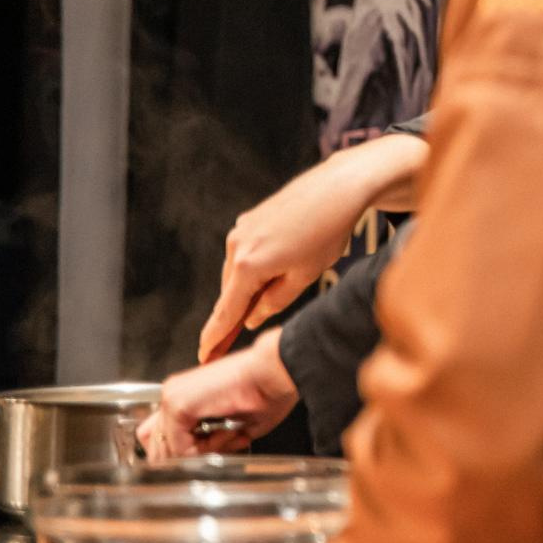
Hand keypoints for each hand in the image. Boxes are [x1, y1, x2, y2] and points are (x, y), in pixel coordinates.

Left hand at [139, 329, 299, 461]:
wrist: (277, 369)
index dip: (190, 450)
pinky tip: (228, 431)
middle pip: (154, 444)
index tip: (221, 445)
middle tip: (221, 444)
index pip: (161, 435)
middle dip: (188, 455)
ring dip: (197, 453)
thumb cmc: (269, 389)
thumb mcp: (234, 421)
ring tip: (227, 436)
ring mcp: (171, 397)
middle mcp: (173, 393)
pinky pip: (180, 448)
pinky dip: (206, 449)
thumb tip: (201, 455)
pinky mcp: (177, 405)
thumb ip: (209, 438)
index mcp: (186, 395)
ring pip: (165, 450)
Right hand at [197, 133, 428, 361]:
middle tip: (241, 334)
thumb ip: (274, 301)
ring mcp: (241, 229)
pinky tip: (280, 263)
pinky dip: (255, 265)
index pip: (225, 311)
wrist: (337, 188)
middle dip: (237, 312)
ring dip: (249, 286)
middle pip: (231, 291)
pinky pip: (246, 251)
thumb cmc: (326, 233)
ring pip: (238, 271)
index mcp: (248, 266)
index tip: (204, 354)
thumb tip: (251, 317)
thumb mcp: (304, 276)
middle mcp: (236, 246)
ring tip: (280, 287)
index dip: (214, 337)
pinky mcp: (250, 218)